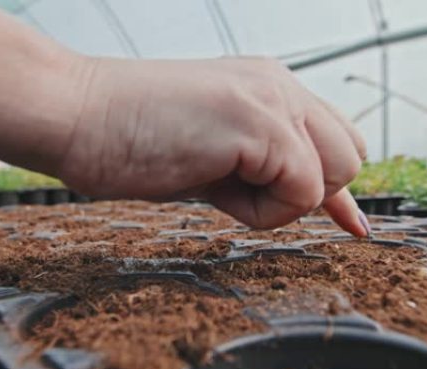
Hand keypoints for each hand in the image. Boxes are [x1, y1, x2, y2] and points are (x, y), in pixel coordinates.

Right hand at [59, 57, 366, 232]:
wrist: (74, 114)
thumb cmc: (128, 137)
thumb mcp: (211, 152)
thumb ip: (258, 167)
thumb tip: (292, 195)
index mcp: (268, 87)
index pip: (334, 139)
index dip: (339, 190)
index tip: (353, 225)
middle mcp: (279, 85)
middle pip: (348, 156)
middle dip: (306, 193)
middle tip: (243, 194)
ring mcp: (272, 99)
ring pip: (334, 174)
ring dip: (282, 201)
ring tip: (221, 188)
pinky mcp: (258, 124)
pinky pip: (301, 190)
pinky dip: (263, 210)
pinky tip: (215, 188)